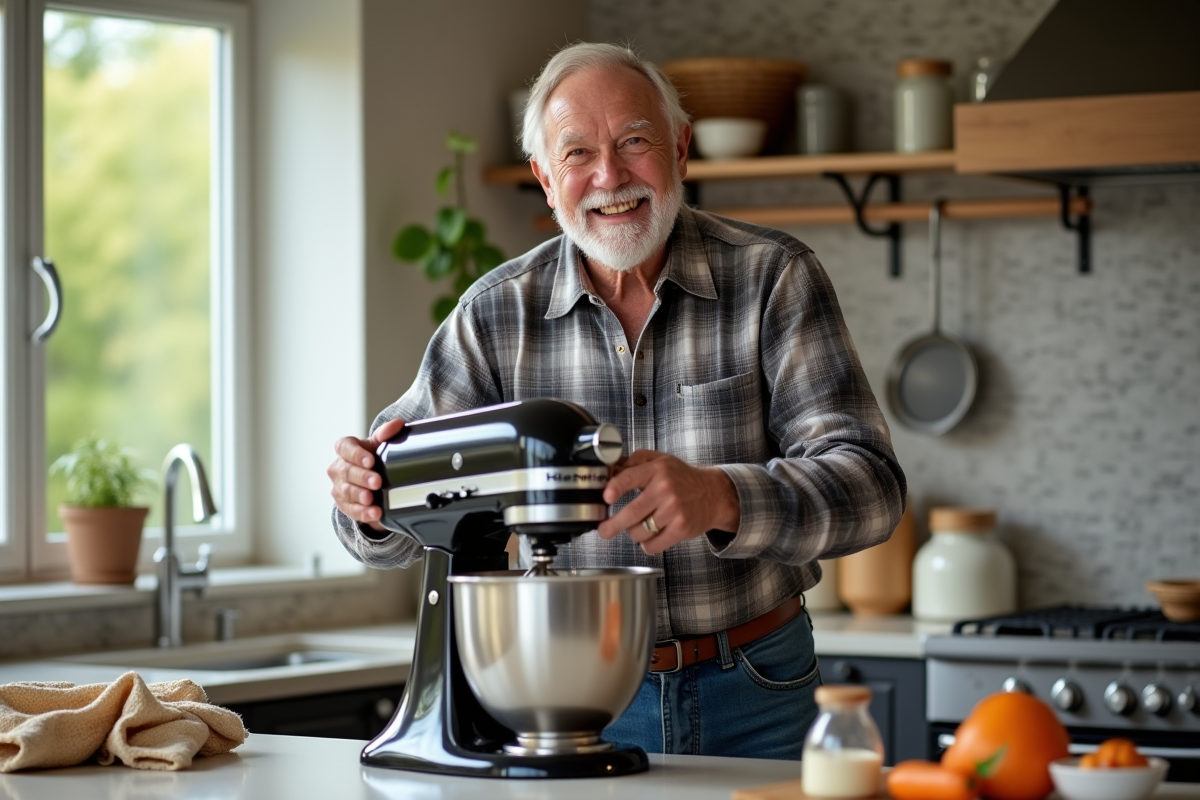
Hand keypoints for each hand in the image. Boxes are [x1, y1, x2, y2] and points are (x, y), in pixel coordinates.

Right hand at [328, 418, 405, 529]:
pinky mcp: (344, 504)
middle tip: (377, 481)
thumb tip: (397, 424)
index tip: (371, 460)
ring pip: (347, 491)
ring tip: (370, 498)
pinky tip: (374, 512)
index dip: (356, 454)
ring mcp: (339, 487)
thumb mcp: (378, 445)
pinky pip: (352, 509)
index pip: (344, 448)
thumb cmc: (372, 458)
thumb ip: (385, 434)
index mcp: (345, 449)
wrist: (368, 480)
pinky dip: (363, 512)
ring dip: (359, 495)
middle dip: (362, 477)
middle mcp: (338, 468)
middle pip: (347, 471)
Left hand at [597, 450, 739, 554]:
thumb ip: (634, 462)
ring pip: (640, 532)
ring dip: (633, 533)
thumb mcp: (660, 460)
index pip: (631, 477)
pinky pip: (653, 545)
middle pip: (632, 512)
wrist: (713, 494)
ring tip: (639, 527)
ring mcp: (675, 510)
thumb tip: (609, 469)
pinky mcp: (681, 528)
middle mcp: (666, 489)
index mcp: (657, 470)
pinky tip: (650, 537)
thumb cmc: (682, 477)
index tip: (606, 497)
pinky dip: (646, 544)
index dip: (616, 487)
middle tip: (604, 530)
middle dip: (613, 525)